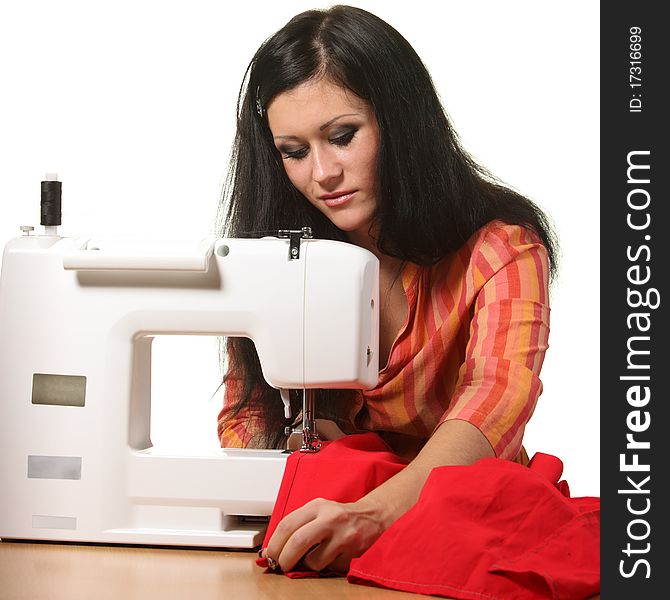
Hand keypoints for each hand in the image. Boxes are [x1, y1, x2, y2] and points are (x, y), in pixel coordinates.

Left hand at [263, 496, 384, 573]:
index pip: (287, 524)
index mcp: (317, 506)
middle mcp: (331, 519)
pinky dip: (325, 567)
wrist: (372, 518)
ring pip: (314, 561)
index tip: (269, 555)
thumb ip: (296, 527)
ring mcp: (344, 536)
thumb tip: (270, 551)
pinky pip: (330, 568)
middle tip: (282, 565)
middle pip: (298, 542)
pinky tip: (331, 557)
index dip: (274, 544)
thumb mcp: (317, 512)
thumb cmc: (338, 516)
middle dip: (284, 559)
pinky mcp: (353, 553)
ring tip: (314, 556)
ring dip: (308, 565)